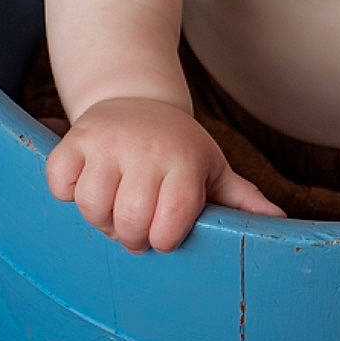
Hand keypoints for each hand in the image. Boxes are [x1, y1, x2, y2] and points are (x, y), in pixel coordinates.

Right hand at [45, 96, 285, 251]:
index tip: (165, 234)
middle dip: (132, 236)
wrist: (136, 101)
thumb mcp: (212, 169)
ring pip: (93, 207)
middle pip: (130, 222)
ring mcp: (107, 143)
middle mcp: (146, 150)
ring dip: (100, 218)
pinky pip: (60, 184)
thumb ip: (242, 199)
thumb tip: (279, 223)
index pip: (169, 224)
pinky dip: (68, 193)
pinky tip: (87, 184)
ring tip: (114, 207)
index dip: (164, 239)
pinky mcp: (74, 140)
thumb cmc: (179, 149)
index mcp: (184, 161)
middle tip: (136, 226)